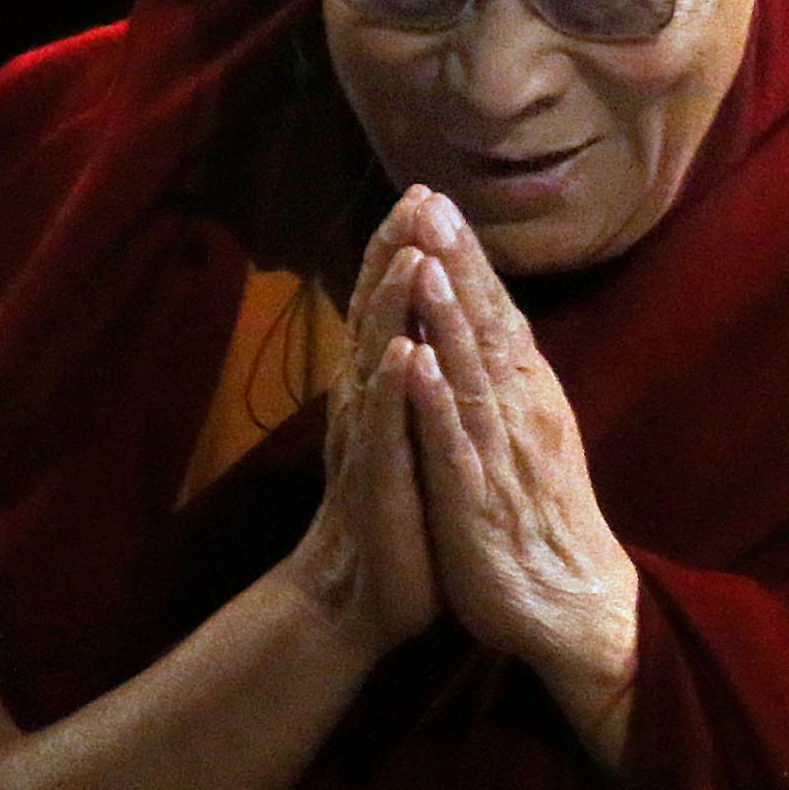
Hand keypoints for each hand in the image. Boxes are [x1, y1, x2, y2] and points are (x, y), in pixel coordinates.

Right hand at [281, 187, 442, 658]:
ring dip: (391, 309)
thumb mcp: (411, 430)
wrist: (361, 599)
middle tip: (414, 195)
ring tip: (410, 255)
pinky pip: (384, 434)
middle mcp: (368, 405)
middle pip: (378, 315)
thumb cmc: (397, 509)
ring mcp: (369, 443)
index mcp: (382, 389)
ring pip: (378, 362)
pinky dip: (393, 393)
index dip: (407, 248)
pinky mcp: (377, 487)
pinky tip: (402, 355)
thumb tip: (424, 316)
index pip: (392, 305)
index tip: (427, 191)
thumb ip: (413, 375)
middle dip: (396, 254)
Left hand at [399, 193, 638, 705]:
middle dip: (456, 263)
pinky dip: (433, 402)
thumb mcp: (528, 432)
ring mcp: (498, 453)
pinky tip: (415, 362)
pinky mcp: (476, 501)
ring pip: (469, 373)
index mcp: (527, 393)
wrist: (571, 604)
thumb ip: (507, 378)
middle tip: (429, 201)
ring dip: (446, 316)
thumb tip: (488, 320)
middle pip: (485, 325)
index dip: (467, 257)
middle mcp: (519, 410)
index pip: (496, 310)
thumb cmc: (540, 515)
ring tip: (424, 260)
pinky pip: (452, 444)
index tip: (437, 200)